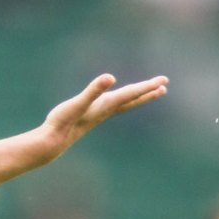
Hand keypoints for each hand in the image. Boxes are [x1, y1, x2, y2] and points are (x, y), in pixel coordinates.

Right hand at [43, 73, 168, 153]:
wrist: (55, 140)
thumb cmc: (64, 120)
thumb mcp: (79, 102)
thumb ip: (93, 90)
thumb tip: (109, 77)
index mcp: (106, 104)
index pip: (131, 93)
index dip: (147, 86)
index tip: (163, 81)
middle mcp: (107, 109)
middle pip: (133, 100)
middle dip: (148, 92)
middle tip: (164, 86)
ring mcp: (101, 113)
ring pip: (126, 104)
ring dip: (139, 97)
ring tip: (152, 92)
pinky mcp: (93, 115)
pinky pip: (115, 106)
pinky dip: (124, 100)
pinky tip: (120, 99)